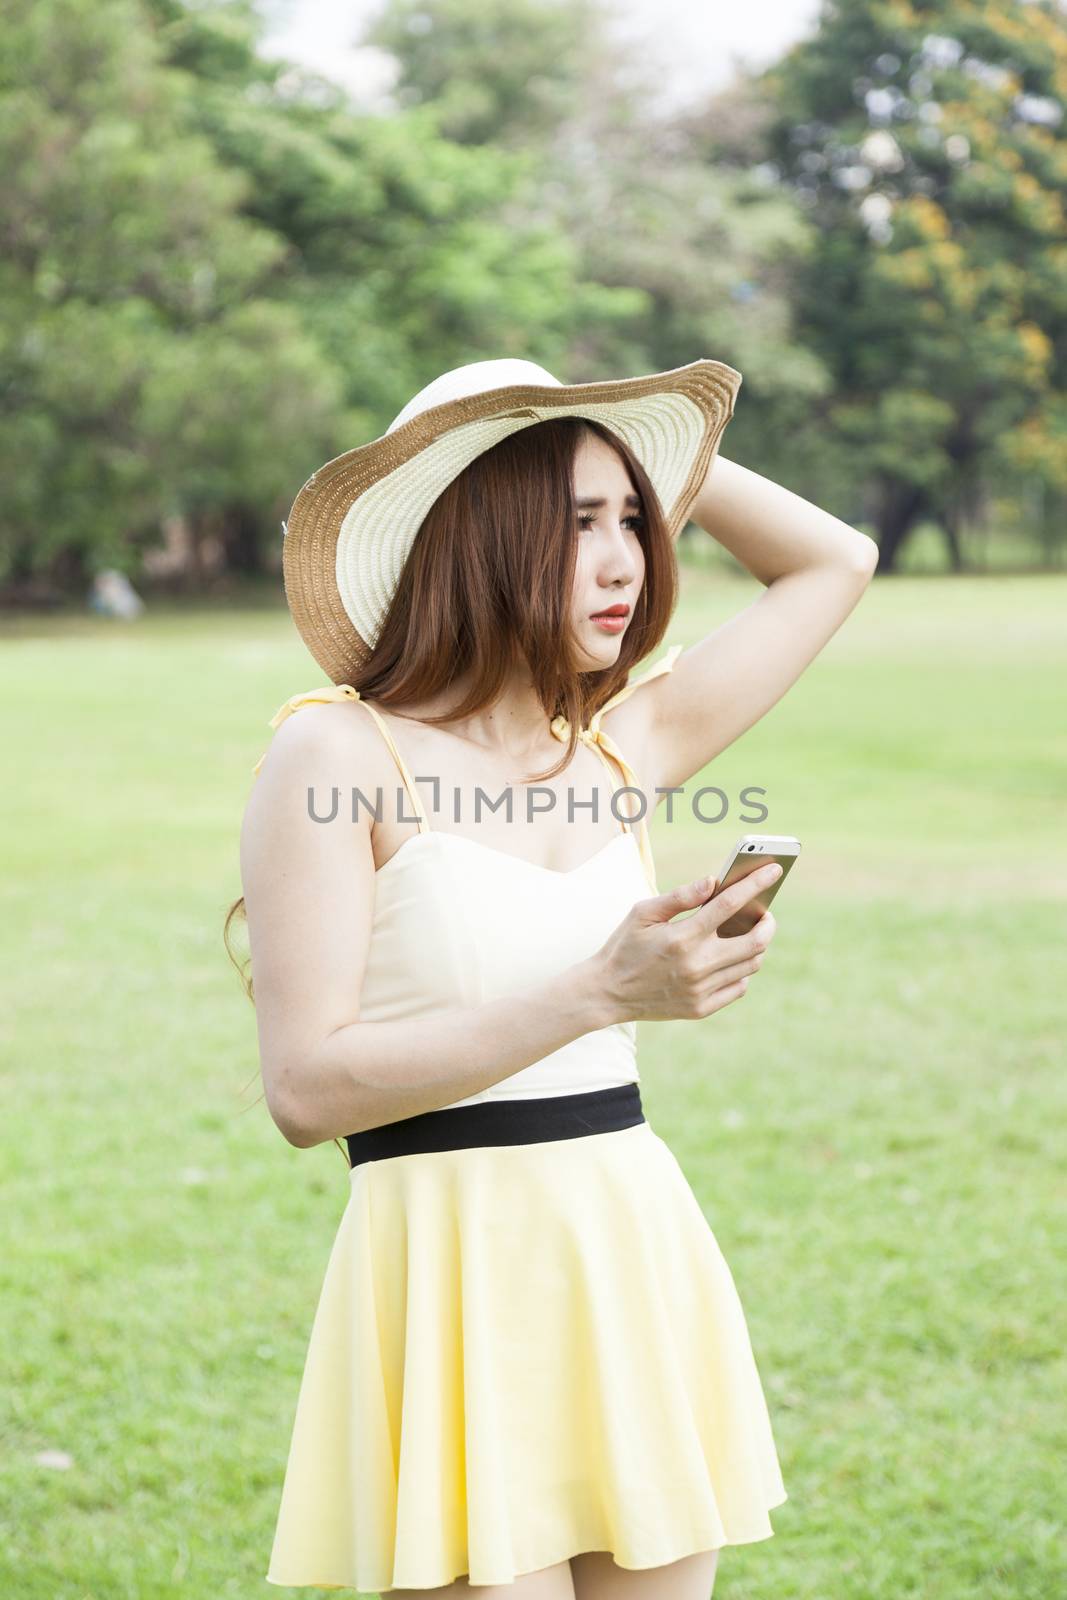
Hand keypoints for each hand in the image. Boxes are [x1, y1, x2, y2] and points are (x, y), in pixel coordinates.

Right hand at [593, 861, 781, 1023]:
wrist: (606, 993)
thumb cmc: (624, 946)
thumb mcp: (642, 913)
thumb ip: (679, 896)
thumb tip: (713, 881)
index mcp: (682, 936)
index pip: (729, 904)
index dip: (755, 884)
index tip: (774, 870)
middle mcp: (696, 965)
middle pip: (755, 942)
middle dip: (768, 923)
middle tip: (765, 914)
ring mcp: (701, 990)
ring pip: (751, 966)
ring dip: (756, 946)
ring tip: (748, 934)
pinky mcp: (701, 1008)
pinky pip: (738, 988)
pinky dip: (742, 971)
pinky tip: (732, 960)